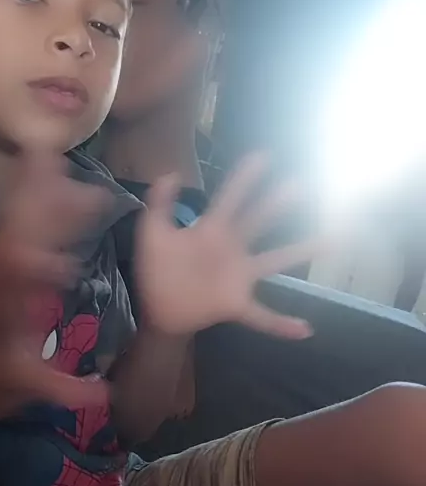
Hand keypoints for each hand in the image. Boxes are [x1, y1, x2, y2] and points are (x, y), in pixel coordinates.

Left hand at [0, 151, 108, 432]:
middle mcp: (0, 278)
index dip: (40, 271)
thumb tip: (106, 394)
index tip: (67, 267)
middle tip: (62, 168)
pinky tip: (33, 175)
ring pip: (10, 219)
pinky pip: (7, 219)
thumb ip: (62, 388)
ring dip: (28, 189)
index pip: (23, 283)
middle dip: (40, 204)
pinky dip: (20, 195)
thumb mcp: (24, 388)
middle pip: (18, 235)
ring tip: (46, 155)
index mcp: (8, 307)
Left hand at [135, 155, 314, 338]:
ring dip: (301, 252)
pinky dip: (282, 324)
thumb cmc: (157, 269)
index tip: (264, 156)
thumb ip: (160, 205)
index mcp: (211, 230)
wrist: (156, 308)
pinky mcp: (236, 303)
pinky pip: (263, 315)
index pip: (230, 198)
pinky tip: (305, 329)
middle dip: (278, 203)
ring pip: (275, 261)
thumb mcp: (153, 234)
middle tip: (300, 185)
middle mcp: (232, 248)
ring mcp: (238, 275)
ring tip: (331, 240)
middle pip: (259, 220)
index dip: (245, 178)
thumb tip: (170, 173)